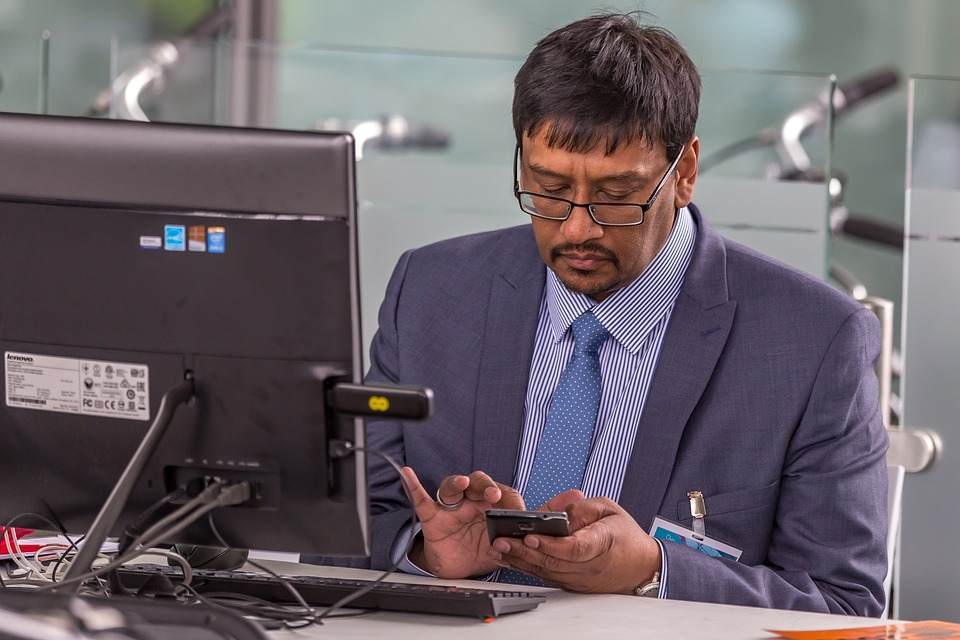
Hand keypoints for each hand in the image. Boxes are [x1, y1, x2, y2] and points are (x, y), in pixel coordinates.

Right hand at [400, 466, 524, 578]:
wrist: (457, 570)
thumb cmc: (479, 551)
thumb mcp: (501, 549)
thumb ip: (513, 544)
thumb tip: (527, 543)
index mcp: (491, 506)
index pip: (503, 494)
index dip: (511, 501)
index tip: (519, 513)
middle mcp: (471, 502)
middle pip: (478, 483)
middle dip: (486, 486)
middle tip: (493, 496)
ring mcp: (451, 508)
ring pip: (452, 487)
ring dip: (457, 483)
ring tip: (462, 482)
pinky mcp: (432, 518)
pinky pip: (421, 500)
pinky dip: (413, 486)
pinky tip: (407, 473)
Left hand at [490, 493, 660, 593]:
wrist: (641, 566)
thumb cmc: (625, 535)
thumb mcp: (608, 509)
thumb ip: (580, 509)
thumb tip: (554, 514)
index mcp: (602, 543)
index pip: (574, 548)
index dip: (551, 543)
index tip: (531, 535)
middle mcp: (589, 565)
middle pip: (553, 562)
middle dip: (524, 551)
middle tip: (502, 540)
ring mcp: (580, 579)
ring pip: (546, 571)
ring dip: (520, 560)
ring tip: (499, 548)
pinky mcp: (573, 584)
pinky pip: (547, 576)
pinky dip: (528, 567)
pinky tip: (511, 557)